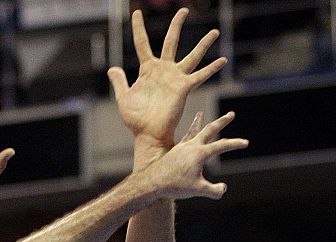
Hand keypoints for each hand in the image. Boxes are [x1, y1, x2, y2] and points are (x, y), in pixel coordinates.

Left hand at [108, 9, 225, 150]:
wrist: (147, 134)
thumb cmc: (136, 120)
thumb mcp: (124, 98)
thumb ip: (120, 82)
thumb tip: (112, 68)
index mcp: (148, 70)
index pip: (142, 43)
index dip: (139, 28)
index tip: (137, 12)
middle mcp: (163, 70)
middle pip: (171, 41)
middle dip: (177, 25)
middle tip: (183, 9)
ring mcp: (175, 78)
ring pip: (192, 56)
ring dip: (203, 44)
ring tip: (215, 31)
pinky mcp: (184, 88)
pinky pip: (200, 76)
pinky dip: (211, 68)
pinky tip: (223, 60)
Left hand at [140, 110, 246, 199]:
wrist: (152, 183)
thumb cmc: (175, 186)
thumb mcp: (197, 190)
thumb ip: (213, 191)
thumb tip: (223, 189)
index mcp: (199, 152)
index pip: (222, 145)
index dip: (235, 144)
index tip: (246, 142)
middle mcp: (191, 146)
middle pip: (209, 129)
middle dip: (222, 122)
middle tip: (231, 114)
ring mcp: (182, 148)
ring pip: (193, 131)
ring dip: (199, 122)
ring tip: (200, 114)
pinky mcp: (174, 152)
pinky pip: (183, 140)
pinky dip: (187, 135)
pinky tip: (187, 136)